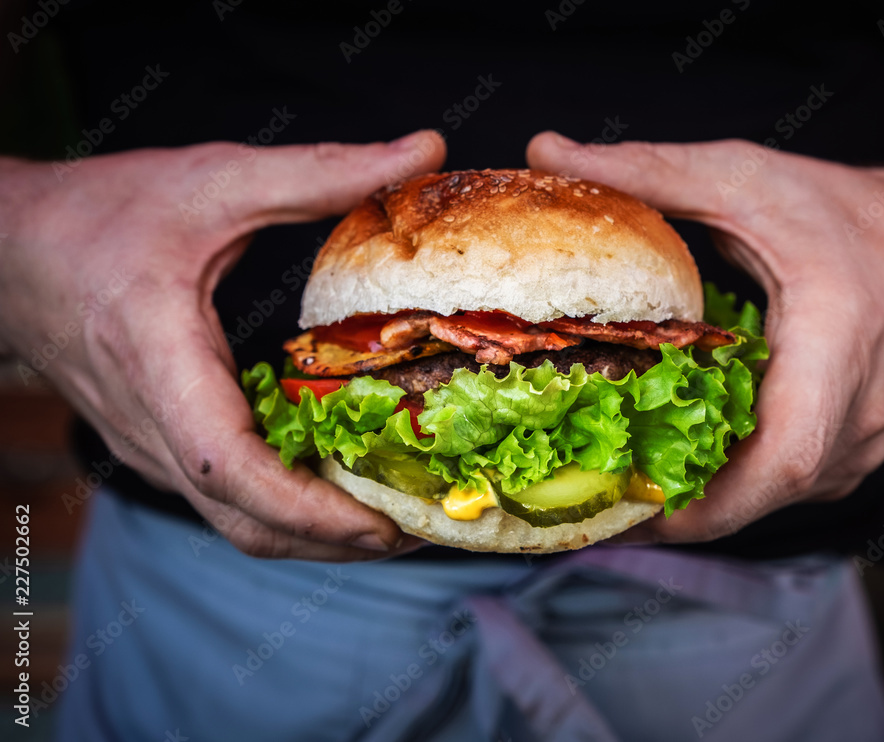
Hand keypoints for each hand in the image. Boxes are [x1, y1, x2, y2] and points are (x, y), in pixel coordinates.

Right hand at [0, 131, 445, 558]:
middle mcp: (151, 426)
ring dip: (314, 536)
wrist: (11, 249)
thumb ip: (322, 171)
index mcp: (159, 363)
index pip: (228, 467)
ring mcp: (149, 446)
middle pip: (245, 521)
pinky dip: (286, 510)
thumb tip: (425, 149)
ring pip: (236, 523)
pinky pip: (226, 501)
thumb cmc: (103, 214)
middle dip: (334, 541)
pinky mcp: (158, 444)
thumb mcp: (217, 181)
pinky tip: (337, 484)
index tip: (381, 522)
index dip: (306, 507)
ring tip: (393, 517)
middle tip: (420, 527)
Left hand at [527, 132, 883, 541]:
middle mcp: (852, 424)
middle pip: (753, 499)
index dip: (699, 504)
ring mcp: (853, 450)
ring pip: (759, 503)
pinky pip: (770, 488)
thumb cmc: (854, 216)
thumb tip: (547, 151)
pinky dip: (715, 486)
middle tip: (581, 501)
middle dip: (665, 512)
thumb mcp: (747, 179)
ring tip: (604, 491)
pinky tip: (660, 464)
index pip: (780, 463)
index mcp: (837, 357)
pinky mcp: (842, 455)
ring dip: (684, 504)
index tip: (622, 511)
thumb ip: (650, 170)